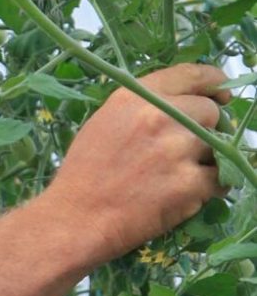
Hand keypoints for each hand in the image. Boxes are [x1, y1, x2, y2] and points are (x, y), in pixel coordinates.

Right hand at [46, 63, 230, 264]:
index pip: (192, 76)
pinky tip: (187, 194)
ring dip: (207, 160)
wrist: (75, 219)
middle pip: (210, 112)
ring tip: (180, 176)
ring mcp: (178, 150)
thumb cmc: (83, 173)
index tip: (221, 95)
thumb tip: (182, 106)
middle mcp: (161, 117)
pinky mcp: (189, 184)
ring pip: (218, 147)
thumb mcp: (106, 122)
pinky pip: (219, 181)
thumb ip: (143, 108)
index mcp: (137, 97)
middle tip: (188, 149)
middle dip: (206, 128)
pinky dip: (209, 188)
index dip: (213, 83)